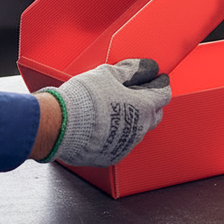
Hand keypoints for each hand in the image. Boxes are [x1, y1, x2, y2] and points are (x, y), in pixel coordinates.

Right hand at [37, 59, 171, 167]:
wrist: (59, 125)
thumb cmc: (85, 98)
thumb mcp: (110, 73)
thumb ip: (133, 70)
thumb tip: (148, 67)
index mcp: (144, 107)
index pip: (164, 94)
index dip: (160, 83)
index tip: (157, 78)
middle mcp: (140, 129)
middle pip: (155, 113)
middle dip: (151, 102)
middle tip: (139, 91)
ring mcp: (126, 145)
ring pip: (139, 130)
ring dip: (135, 119)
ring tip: (118, 107)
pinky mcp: (111, 156)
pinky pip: (122, 143)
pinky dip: (119, 133)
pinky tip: (107, 124)